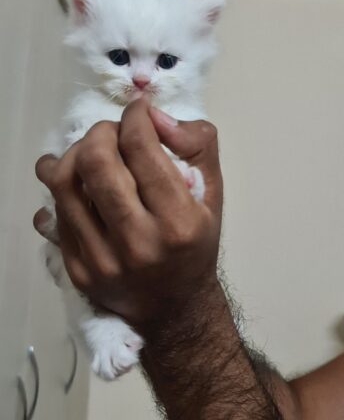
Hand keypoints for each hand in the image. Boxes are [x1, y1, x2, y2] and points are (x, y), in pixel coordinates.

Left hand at [34, 99, 222, 325]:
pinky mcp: (77, 271)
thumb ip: (196, 145)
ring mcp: (102, 260)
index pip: (142, 148)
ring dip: (73, 153)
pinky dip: (63, 186)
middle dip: (100, 131)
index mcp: (179, 222)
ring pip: (64, 184)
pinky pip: (55, 212)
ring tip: (89, 152)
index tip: (137, 112)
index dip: (135, 116)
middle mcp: (138, 243)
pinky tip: (80, 183)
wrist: (175, 308)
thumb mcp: (213, 193)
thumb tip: (153, 117)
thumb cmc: (196, 245)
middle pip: (95, 162)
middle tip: (112, 133)